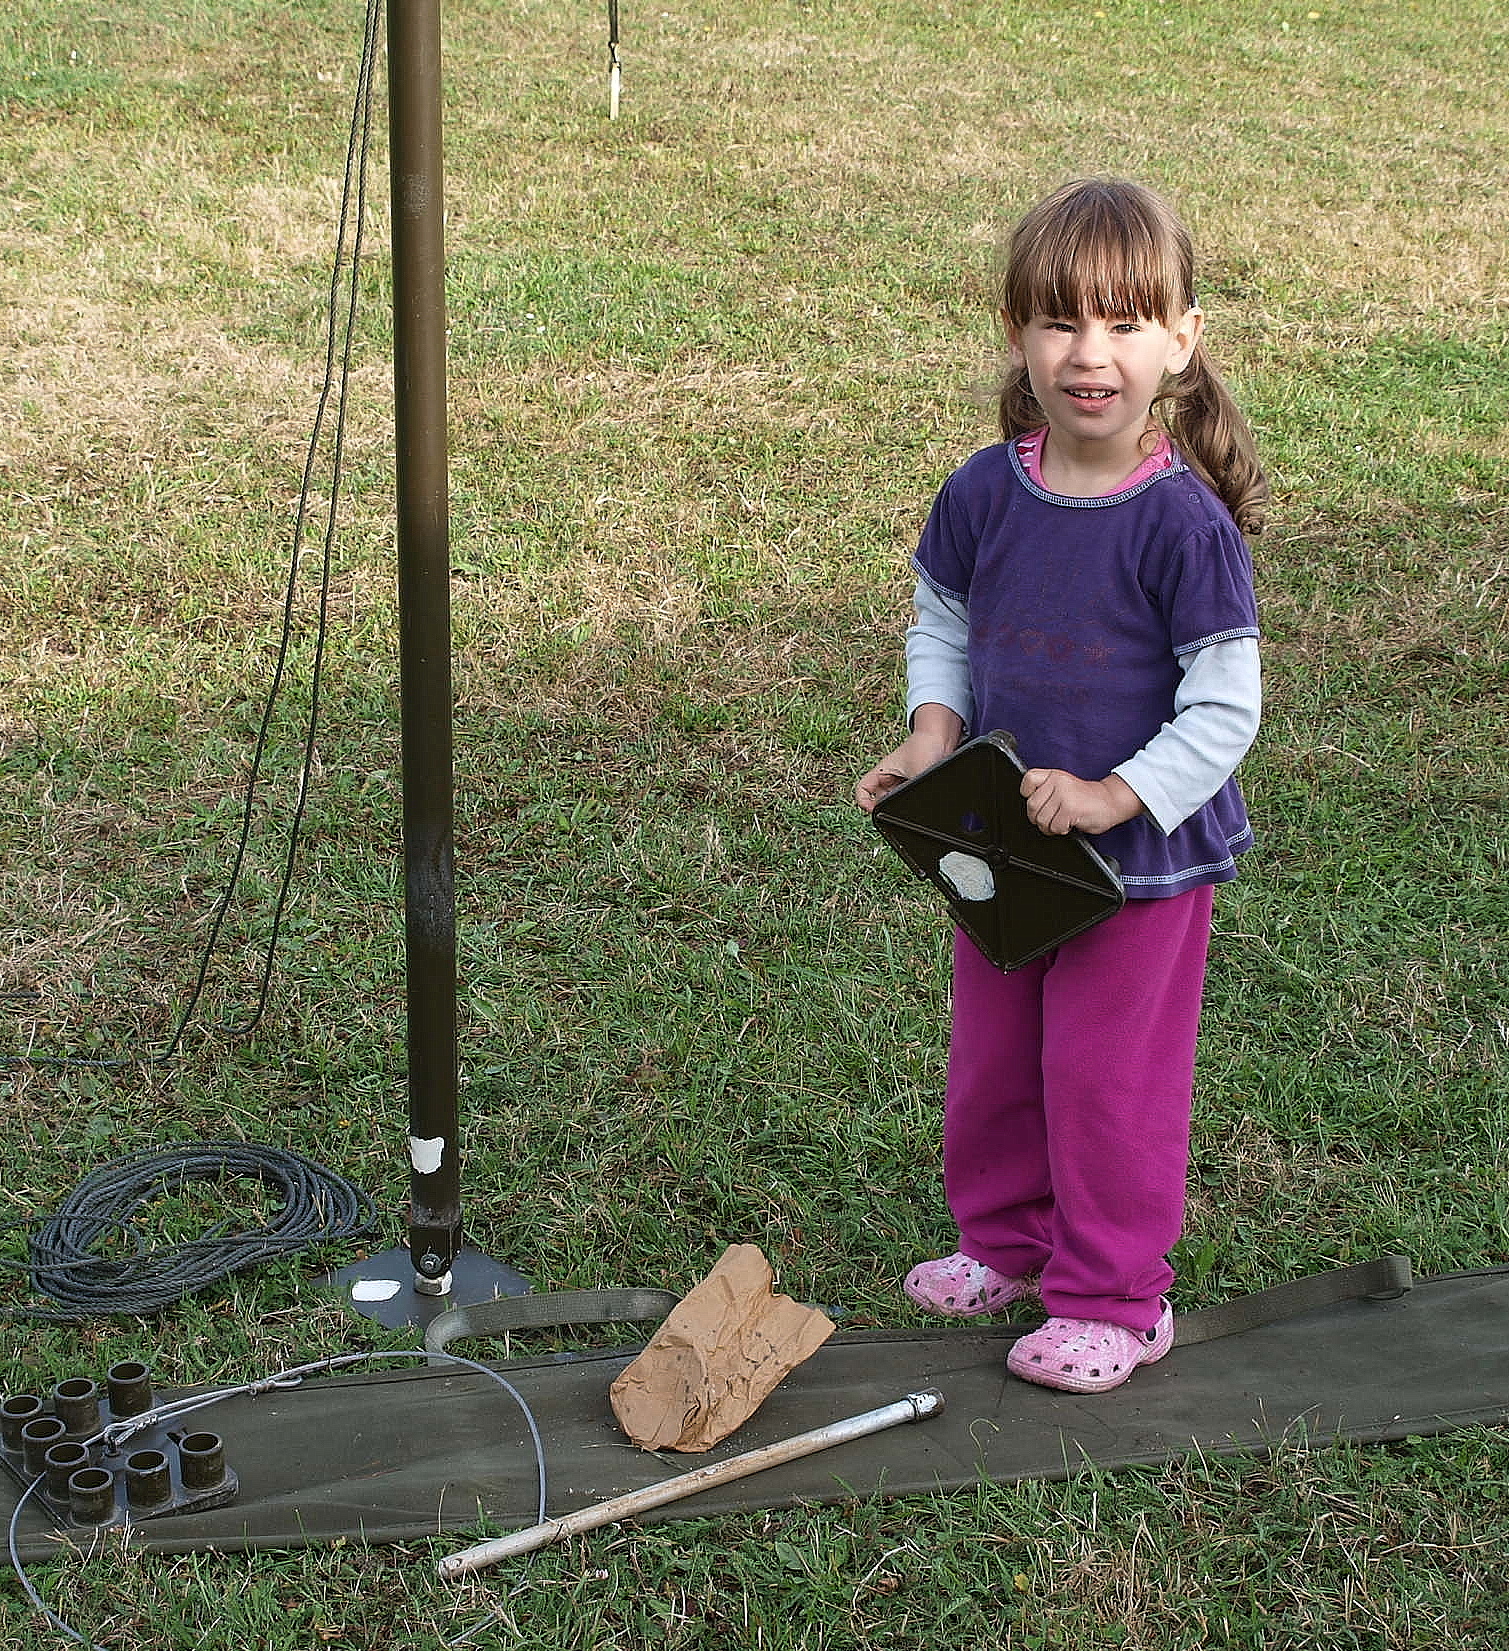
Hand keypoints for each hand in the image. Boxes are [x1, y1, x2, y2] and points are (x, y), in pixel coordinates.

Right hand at [855, 729, 958, 813]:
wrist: (942, 736)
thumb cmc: (925, 746)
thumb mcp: (916, 775)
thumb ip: (911, 793)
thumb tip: (912, 809)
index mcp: (881, 771)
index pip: (862, 790)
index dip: (863, 802)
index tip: (873, 811)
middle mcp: (888, 776)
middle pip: (879, 799)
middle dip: (888, 805)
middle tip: (899, 806)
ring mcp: (901, 780)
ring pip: (894, 799)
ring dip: (902, 801)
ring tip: (914, 795)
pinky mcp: (913, 782)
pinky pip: (908, 796)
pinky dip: (912, 798)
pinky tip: (921, 794)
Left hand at [1019, 769, 1142, 835]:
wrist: (1111, 802)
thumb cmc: (1086, 798)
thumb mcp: (1064, 786)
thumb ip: (1047, 790)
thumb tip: (1029, 804)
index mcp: (1054, 775)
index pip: (1028, 779)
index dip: (1028, 794)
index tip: (1039, 802)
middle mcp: (1058, 782)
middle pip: (1032, 805)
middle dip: (1038, 818)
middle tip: (1051, 818)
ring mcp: (1064, 795)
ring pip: (1041, 819)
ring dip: (1050, 827)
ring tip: (1061, 822)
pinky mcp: (1070, 809)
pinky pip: (1054, 827)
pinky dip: (1061, 830)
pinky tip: (1070, 824)